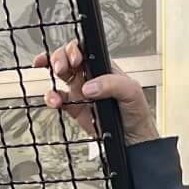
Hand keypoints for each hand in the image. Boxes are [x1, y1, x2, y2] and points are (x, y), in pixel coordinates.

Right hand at [36, 39, 158, 144]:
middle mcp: (90, 75)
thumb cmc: (136, 112)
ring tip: (56, 88)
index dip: (74, 49)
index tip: (74, 59)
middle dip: (58, 58)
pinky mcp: (74, 107)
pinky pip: (57, 98)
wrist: (133, 139)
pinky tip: (55, 103)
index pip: (84, 49)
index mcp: (103, 67)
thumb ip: (112, 84)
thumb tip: (89, 86)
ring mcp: (80, 91)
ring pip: (59, 75)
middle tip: (60, 68)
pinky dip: (52, 98)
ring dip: (52, 77)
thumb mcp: (131, 92)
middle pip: (67, 57)